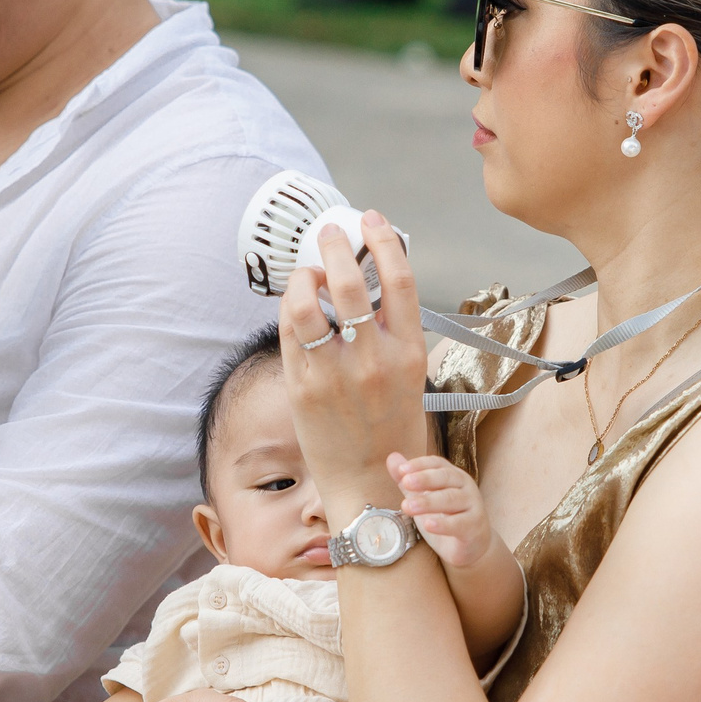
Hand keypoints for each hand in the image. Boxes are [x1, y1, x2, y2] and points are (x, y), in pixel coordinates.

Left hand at [278, 215, 433, 495]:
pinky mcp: (302, 386)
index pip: (400, 279)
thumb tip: (372, 282)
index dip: (383, 240)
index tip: (372, 221)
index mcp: (409, 352)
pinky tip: (297, 302)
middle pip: (349, 280)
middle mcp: (373, 359)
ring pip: (309, 301)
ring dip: (305, 274)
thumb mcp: (410, 374)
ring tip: (308, 270)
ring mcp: (334, 373)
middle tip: (331, 234)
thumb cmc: (392, 427)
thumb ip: (394, 331)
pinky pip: (290, 331)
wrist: (370, 480)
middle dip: (336, 246)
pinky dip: (291, 306)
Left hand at [387, 452, 497, 572]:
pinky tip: (428, 525)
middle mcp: (466, 487)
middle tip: (405, 482)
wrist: (472, 547)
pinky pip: (460, 524)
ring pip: (452, 499)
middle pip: (446, 478)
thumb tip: (391, 457)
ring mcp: (473, 506)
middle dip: (425, 479)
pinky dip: (444, 524)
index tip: (402, 470)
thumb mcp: (424, 498)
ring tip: (407, 506)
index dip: (420, 464)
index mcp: (453, 477)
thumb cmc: (447, 518)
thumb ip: (408, 481)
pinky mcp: (474, 527)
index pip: (437, 464)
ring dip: (428, 502)